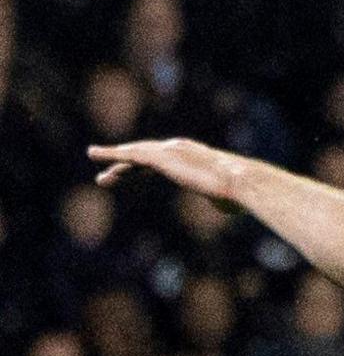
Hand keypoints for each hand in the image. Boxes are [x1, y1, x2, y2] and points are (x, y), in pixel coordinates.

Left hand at [89, 138, 245, 206]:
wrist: (239, 183)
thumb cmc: (238, 194)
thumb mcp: (228, 199)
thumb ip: (222, 200)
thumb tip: (230, 206)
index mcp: (192, 158)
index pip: (161, 162)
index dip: (142, 170)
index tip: (129, 176)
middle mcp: (179, 149)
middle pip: (145, 156)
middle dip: (125, 165)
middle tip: (107, 176)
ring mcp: (169, 151)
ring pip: (135, 153)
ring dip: (113, 156)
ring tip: (93, 155)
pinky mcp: (161, 157)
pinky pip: (131, 155)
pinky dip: (112, 153)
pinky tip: (96, 155)